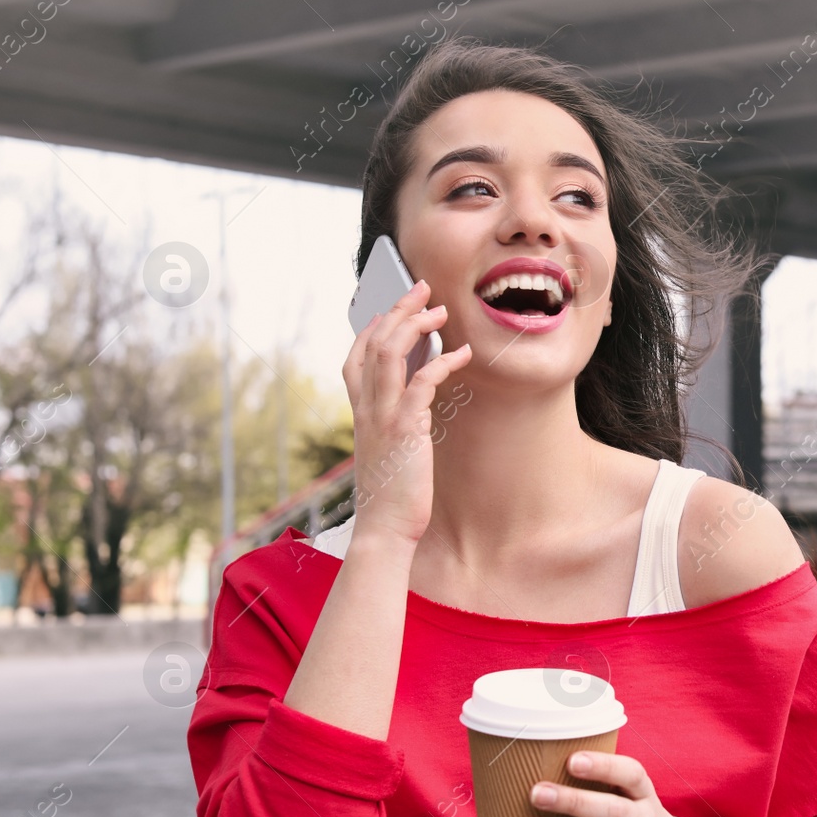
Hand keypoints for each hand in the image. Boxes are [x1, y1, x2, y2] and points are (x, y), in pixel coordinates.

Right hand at [342, 280, 471, 546]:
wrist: (386, 528)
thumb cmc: (392, 492)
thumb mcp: (388, 449)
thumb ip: (394, 421)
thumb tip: (414, 397)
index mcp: (360, 413)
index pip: (354, 359)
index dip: (370, 328)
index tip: (389, 308)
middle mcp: (366, 409)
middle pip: (373, 343)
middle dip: (397, 311)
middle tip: (422, 289)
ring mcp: (383, 417)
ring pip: (389, 353)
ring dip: (415, 325)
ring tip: (439, 310)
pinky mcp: (405, 429)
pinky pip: (422, 383)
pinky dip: (443, 363)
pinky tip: (462, 354)